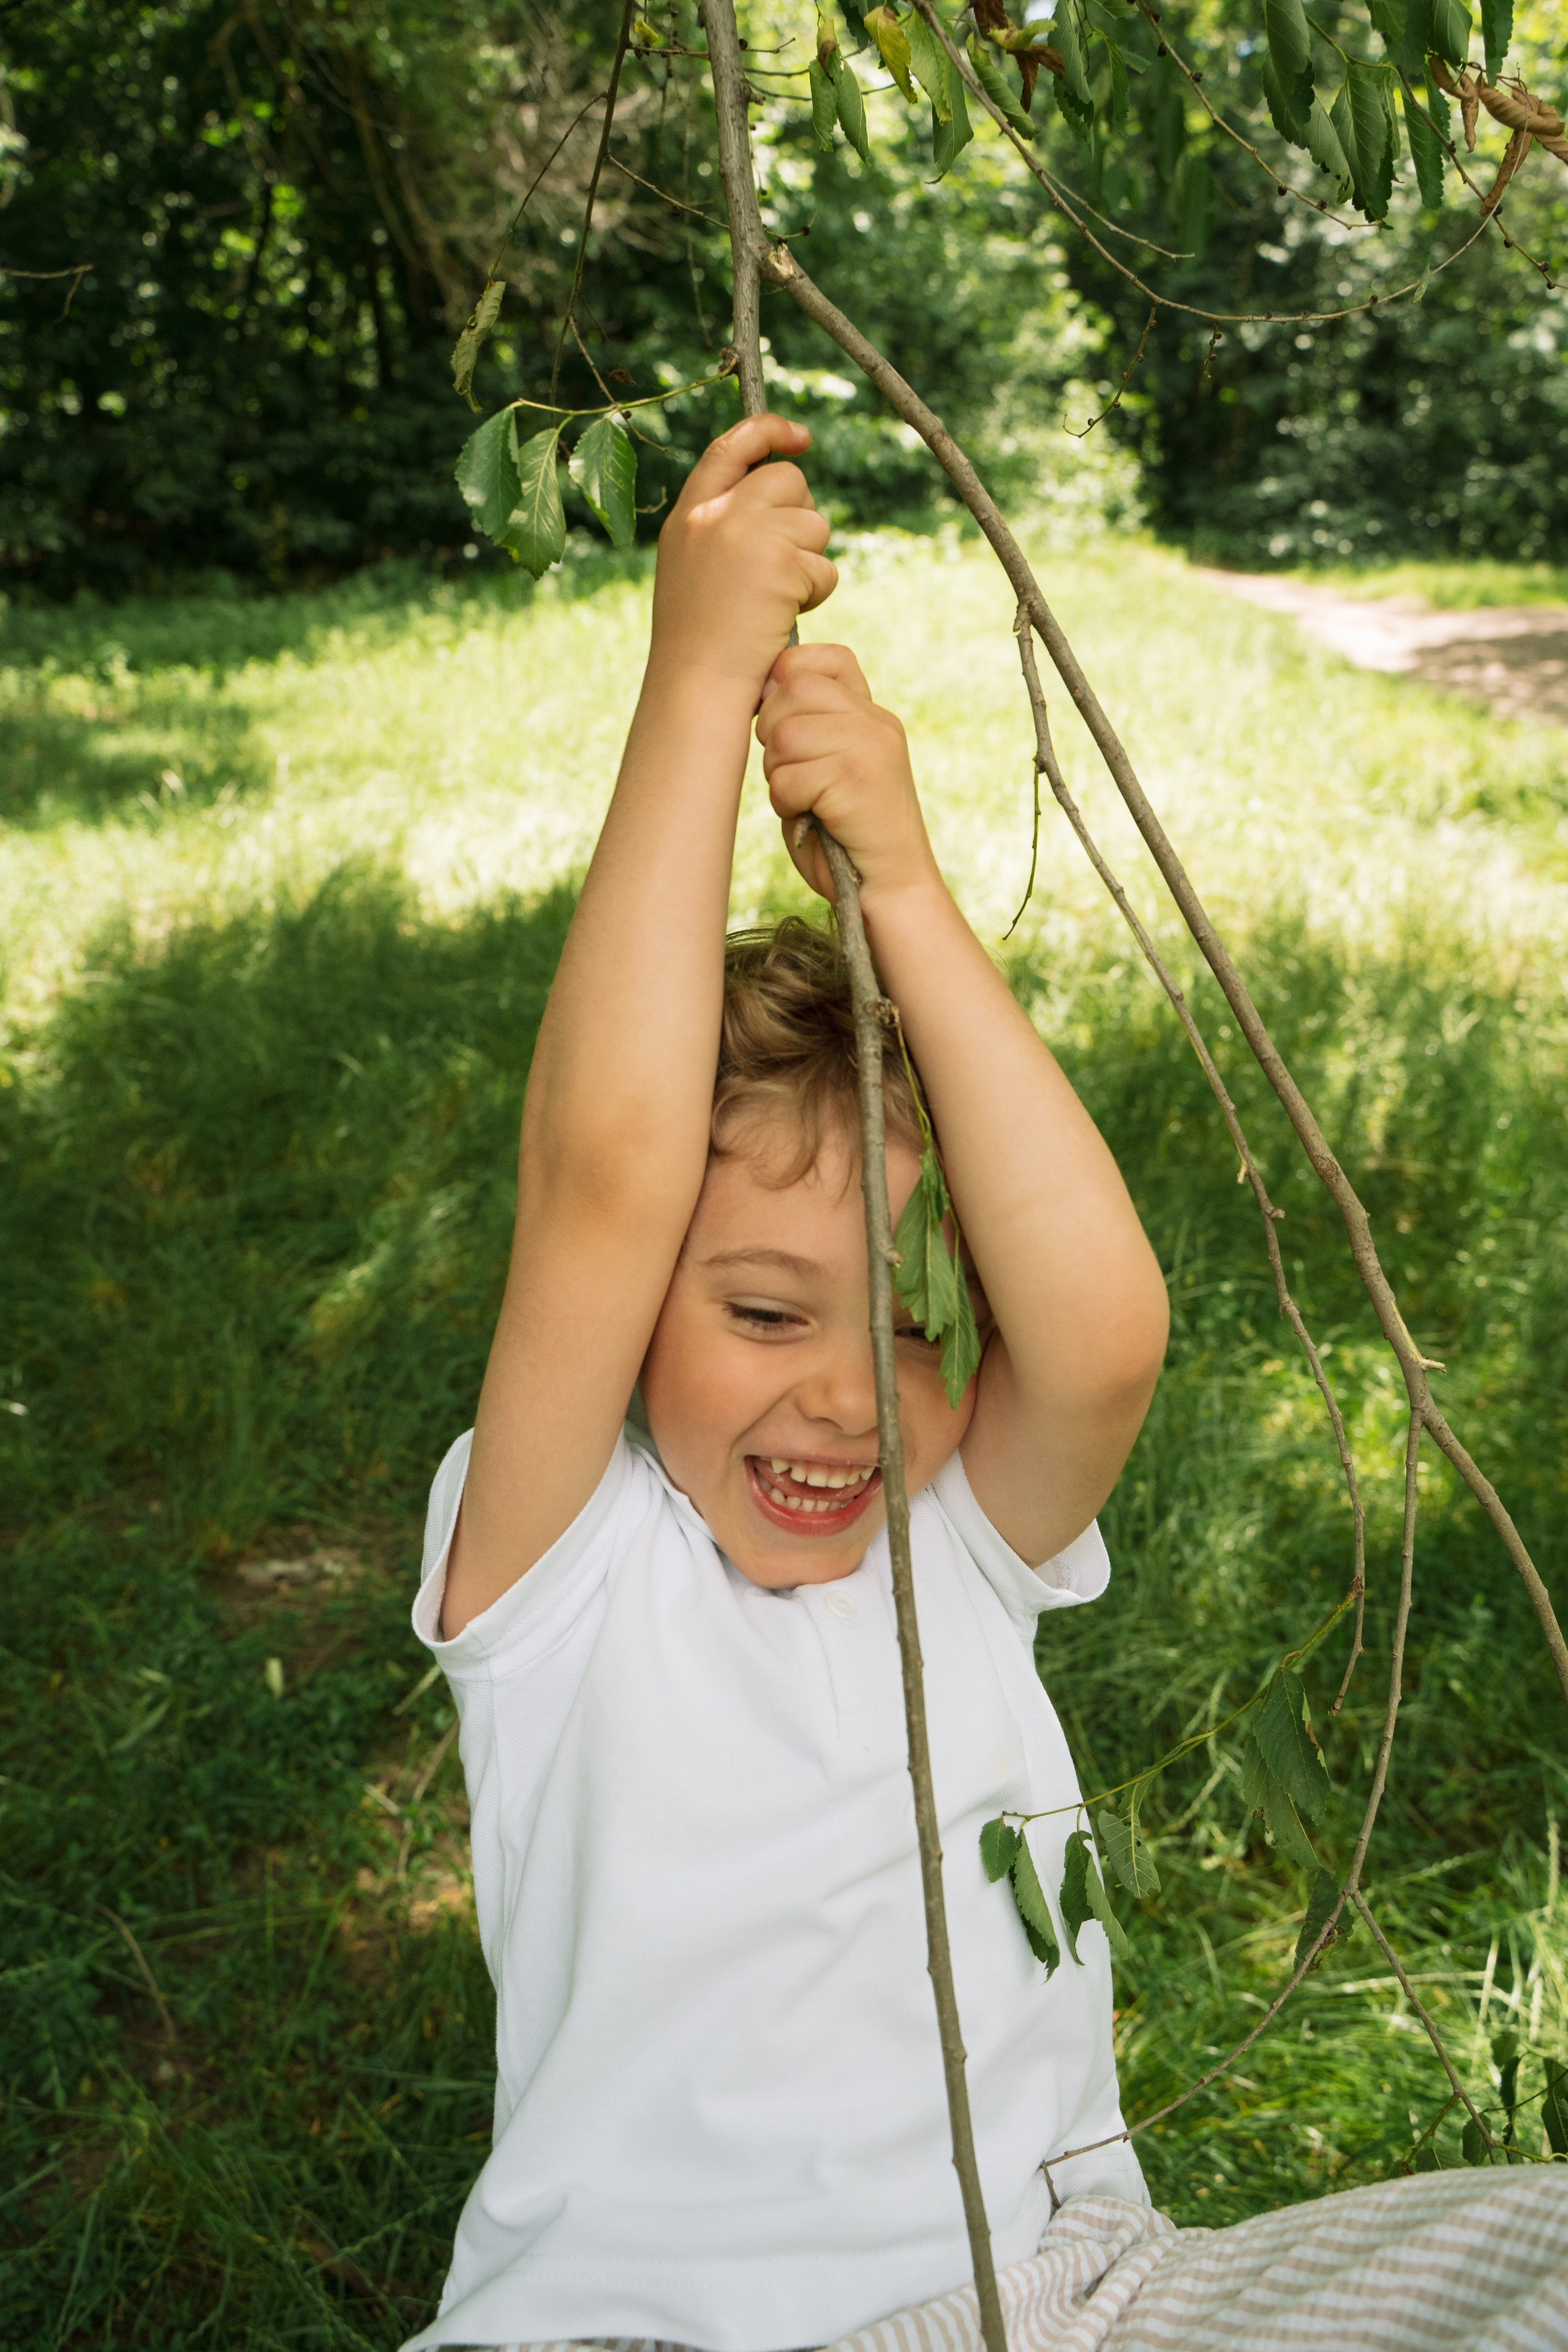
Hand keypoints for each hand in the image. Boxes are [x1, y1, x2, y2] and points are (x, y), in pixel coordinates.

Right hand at [648, 414, 836, 704]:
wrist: (696, 686)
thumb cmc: (698, 643)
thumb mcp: (694, 570)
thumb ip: (723, 528)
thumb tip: (781, 498)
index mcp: (689, 515)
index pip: (730, 448)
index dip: (768, 432)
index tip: (800, 437)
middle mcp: (715, 514)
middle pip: (787, 481)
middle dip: (801, 518)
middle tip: (786, 565)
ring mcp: (746, 534)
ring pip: (813, 523)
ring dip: (810, 562)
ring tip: (776, 602)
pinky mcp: (779, 562)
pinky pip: (823, 566)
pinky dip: (815, 594)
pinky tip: (784, 617)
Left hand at [755, 643, 939, 905]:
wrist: (888, 889)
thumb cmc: (844, 835)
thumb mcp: (826, 768)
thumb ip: (803, 728)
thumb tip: (763, 687)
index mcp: (870, 714)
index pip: (825, 659)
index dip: (789, 681)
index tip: (785, 724)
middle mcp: (875, 721)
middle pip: (792, 690)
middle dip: (773, 735)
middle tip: (792, 775)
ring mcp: (870, 747)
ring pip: (785, 735)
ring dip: (779, 775)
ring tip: (803, 801)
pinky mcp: (857, 779)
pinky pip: (788, 778)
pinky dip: (787, 804)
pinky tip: (811, 819)